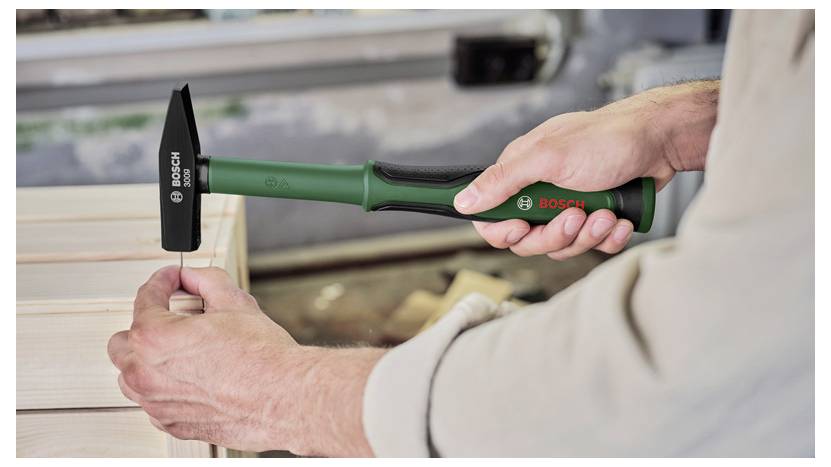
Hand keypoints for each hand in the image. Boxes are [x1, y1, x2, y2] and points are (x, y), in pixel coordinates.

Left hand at [107, 266, 383, 455]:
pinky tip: (190, 377)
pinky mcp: (173, 424)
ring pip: (131, 377)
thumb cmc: (264, 360)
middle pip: (123, 342)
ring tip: (180, 349)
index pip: (145, 298)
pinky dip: (164, 388)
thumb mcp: (234, 303)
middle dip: (145, 324)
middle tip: (173, 315)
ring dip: (148, 360)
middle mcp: (146, 374)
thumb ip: (206, 281)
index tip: (173, 280)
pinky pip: (153, 403)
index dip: (163, 282)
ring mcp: (157, 404)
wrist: (285, 397)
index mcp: (154, 338)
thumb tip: (195, 276)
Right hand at [454, 81, 717, 259]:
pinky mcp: (595, 216)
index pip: (492, 216)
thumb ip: (502, 181)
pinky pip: (591, 245)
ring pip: (562, 244)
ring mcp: (569, 205)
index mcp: (522, 172)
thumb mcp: (547, 158)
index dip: (502, 231)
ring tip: (606, 214)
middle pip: (528, 239)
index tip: (521, 228)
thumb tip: (464, 200)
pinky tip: (619, 219)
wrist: (661, 141)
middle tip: (576, 217)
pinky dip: (608, 237)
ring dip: (587, 235)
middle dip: (555, 234)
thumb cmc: (607, 138)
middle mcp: (542, 190)